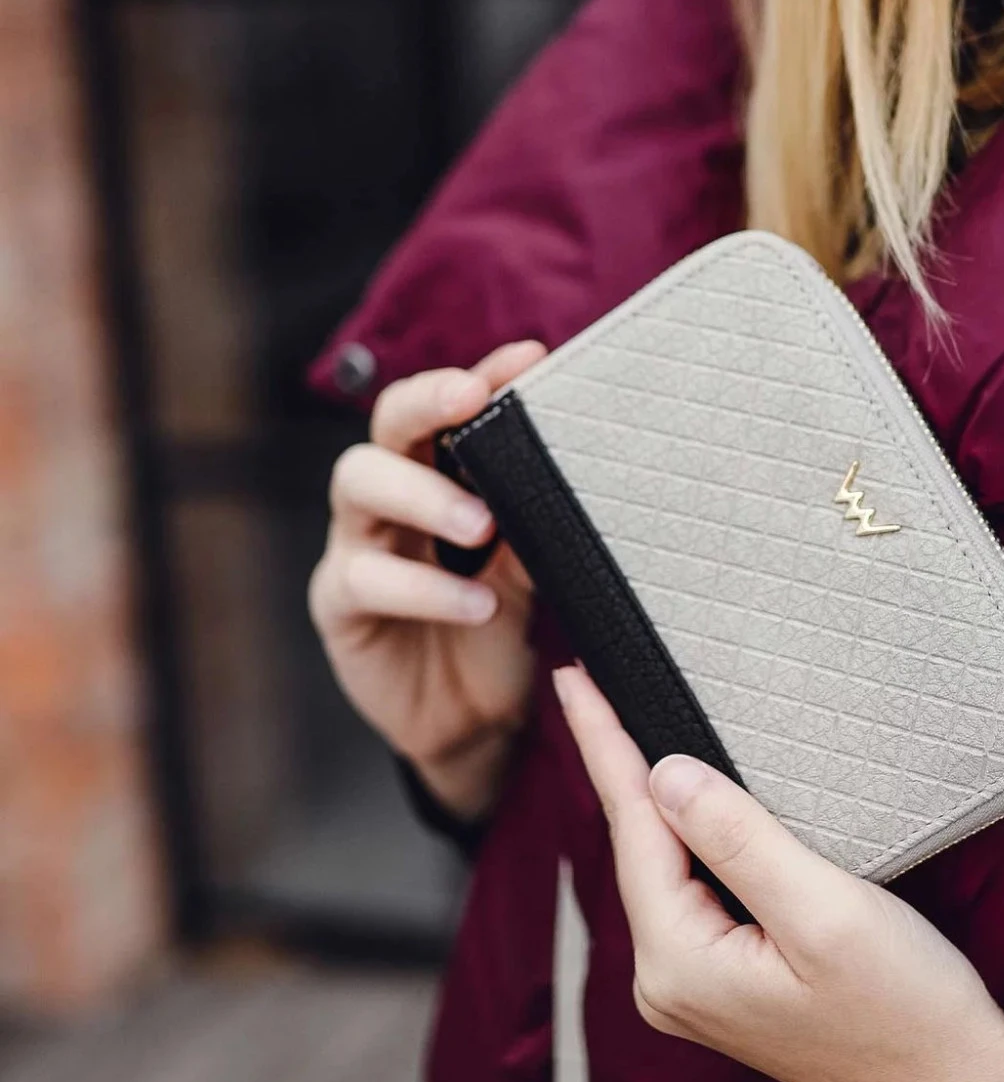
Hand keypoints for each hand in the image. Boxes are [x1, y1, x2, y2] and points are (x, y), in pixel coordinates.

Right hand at [309, 342, 545, 818]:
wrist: (471, 724)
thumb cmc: (499, 630)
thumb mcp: (530, 568)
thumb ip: (540, 516)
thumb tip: (586, 462)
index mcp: (439, 474)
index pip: (450, 409)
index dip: (483, 375)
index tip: (530, 357)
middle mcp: (390, 497)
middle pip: (387, 423)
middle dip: (428, 403)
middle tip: (475, 402)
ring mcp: (357, 545)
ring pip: (358, 483)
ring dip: (424, 495)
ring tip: (482, 525)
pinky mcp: (338, 604)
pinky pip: (363, 578)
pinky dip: (423, 588)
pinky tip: (475, 603)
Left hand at [554, 665, 1003, 1081]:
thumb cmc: (907, 1008)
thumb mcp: (825, 912)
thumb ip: (741, 840)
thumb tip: (665, 775)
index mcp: (679, 964)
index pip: (632, 827)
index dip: (604, 744)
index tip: (572, 678)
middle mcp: (669, 983)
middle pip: (638, 846)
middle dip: (617, 765)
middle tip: (588, 684)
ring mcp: (695, 991)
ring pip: (664, 868)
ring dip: (652, 799)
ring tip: (621, 726)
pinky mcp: (728, 986)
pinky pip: (692, 891)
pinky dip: (687, 838)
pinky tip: (685, 804)